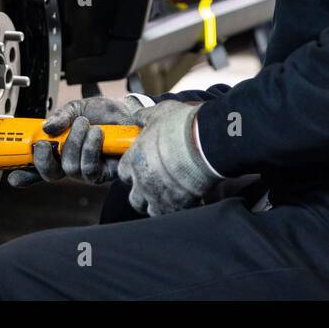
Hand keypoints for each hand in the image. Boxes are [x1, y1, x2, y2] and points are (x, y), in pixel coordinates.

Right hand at [7, 94, 142, 187]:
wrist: (128, 111)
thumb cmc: (102, 112)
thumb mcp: (76, 108)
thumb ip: (60, 117)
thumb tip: (45, 128)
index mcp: (59, 151)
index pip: (38, 167)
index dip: (24, 175)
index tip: (12, 177)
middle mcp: (71, 164)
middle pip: (50, 174)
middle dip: (43, 161)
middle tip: (44, 144)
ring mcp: (87, 170)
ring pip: (70, 169)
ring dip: (74, 144)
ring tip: (83, 124)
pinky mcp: (105, 173)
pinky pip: (90, 170)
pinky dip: (90, 149)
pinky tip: (96, 134)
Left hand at [117, 101, 220, 216]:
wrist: (205, 141)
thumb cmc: (181, 125)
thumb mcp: (158, 113)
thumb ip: (144, 116)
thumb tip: (136, 114)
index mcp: (134, 160)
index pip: (123, 172)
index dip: (133, 170)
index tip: (143, 166)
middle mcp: (141, 181)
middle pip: (134, 197)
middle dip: (143, 192)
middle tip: (157, 183)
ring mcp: (158, 196)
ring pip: (150, 209)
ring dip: (158, 203)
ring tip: (170, 194)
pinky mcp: (176, 205)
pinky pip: (171, 214)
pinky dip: (176, 208)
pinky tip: (185, 199)